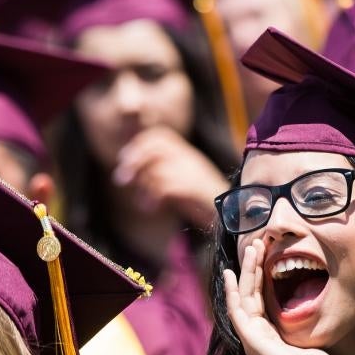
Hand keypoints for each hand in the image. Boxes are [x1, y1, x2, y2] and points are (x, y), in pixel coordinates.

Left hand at [112, 127, 229, 228]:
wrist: (234, 218)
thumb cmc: (206, 204)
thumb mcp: (184, 184)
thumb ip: (163, 175)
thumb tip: (134, 175)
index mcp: (188, 155)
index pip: (160, 136)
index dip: (139, 145)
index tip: (124, 159)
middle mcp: (191, 160)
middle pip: (156, 147)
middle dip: (134, 161)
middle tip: (120, 179)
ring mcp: (194, 173)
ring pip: (158, 169)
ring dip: (143, 186)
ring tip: (141, 202)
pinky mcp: (195, 190)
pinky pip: (165, 187)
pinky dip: (152, 198)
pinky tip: (150, 208)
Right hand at [223, 239, 337, 354]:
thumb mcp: (307, 336)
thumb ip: (302, 322)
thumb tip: (312, 306)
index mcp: (267, 331)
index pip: (258, 296)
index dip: (258, 274)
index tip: (263, 252)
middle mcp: (255, 332)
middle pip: (249, 292)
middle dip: (252, 266)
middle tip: (257, 242)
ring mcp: (251, 336)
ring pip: (243, 296)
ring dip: (246, 271)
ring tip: (252, 247)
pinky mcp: (250, 340)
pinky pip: (236, 311)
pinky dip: (232, 292)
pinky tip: (231, 275)